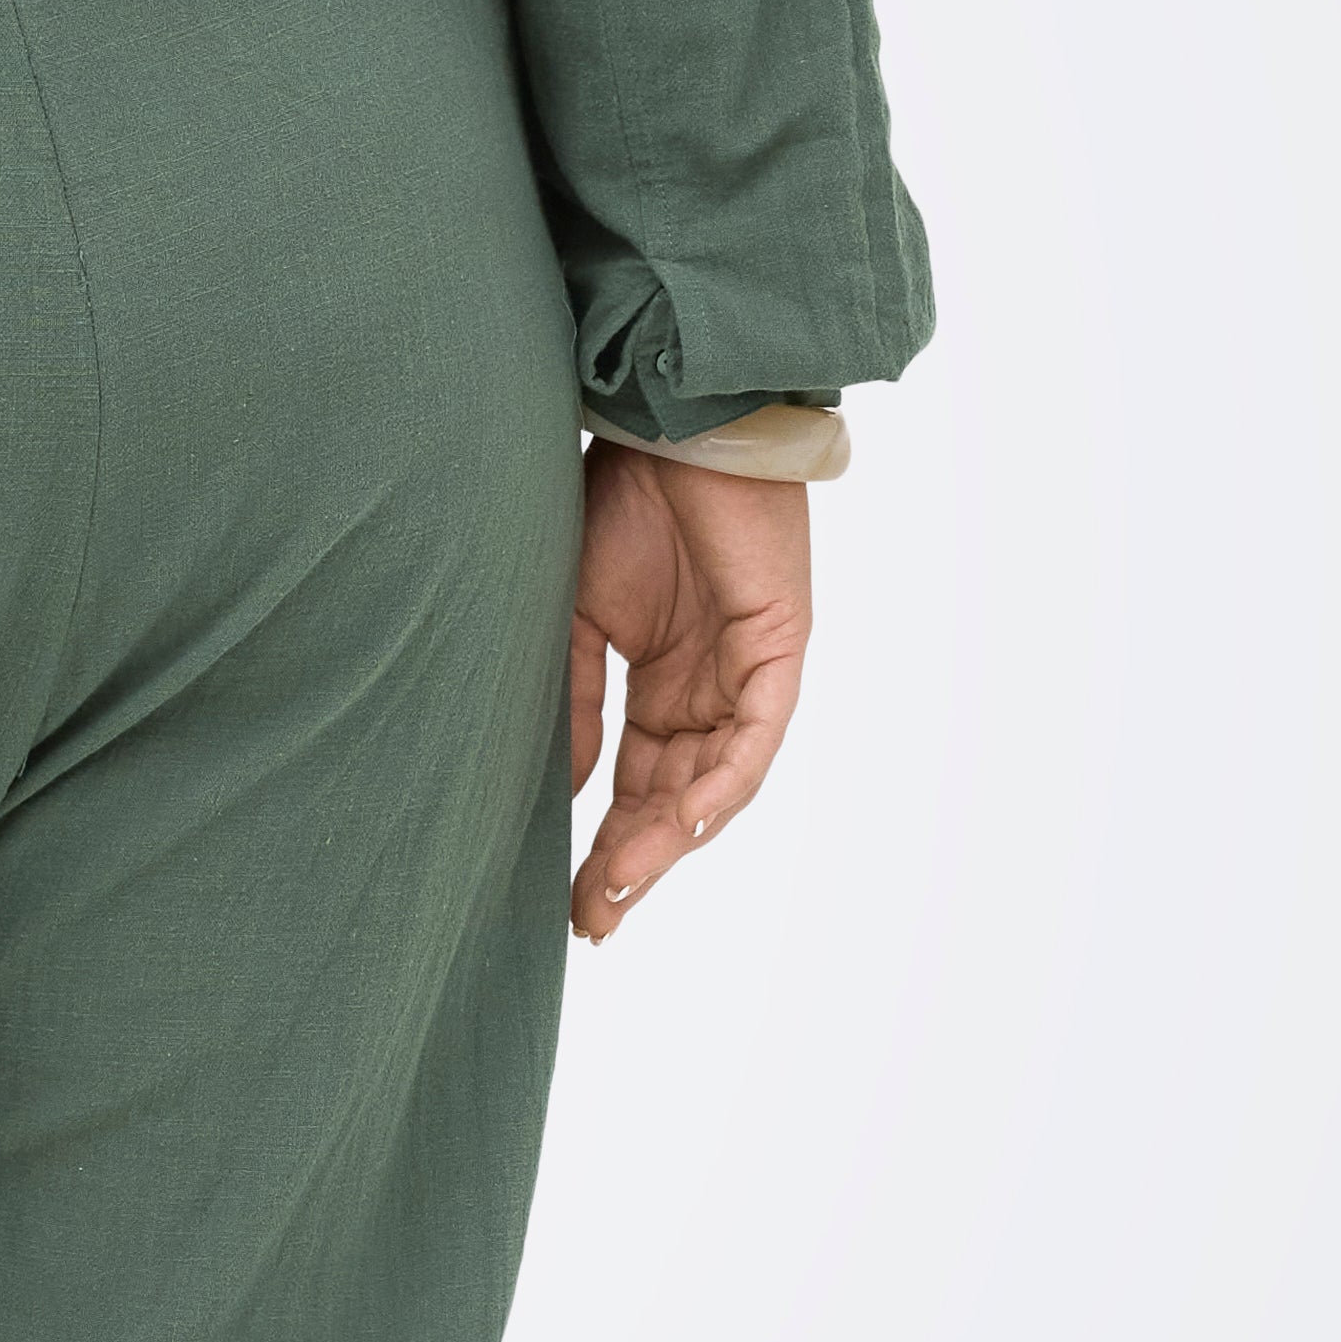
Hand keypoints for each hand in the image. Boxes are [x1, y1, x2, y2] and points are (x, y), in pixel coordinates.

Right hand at [564, 449, 812, 943]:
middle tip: (593, 919)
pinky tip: (685, 822)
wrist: (671, 422)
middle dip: (635, 861)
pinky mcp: (778, 646)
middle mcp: (710, 687)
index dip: (606, 843)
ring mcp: (747, 670)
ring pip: (717, 781)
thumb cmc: (621, 497)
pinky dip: (722, 782)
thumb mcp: (576, 614)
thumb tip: (561, 794)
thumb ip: (574, 698)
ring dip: (671, 837)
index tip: (571, 903)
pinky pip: (756, 735)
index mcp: (662, 680)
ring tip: (622, 885)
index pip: (638, 783)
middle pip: (676, 797)